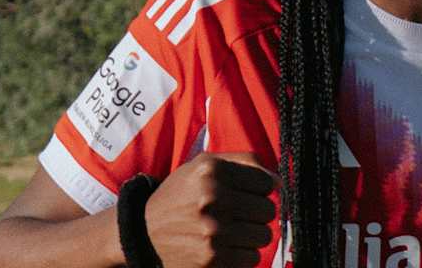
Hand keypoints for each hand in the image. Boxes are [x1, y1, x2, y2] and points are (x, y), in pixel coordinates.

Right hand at [144, 151, 278, 267]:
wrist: (143, 234)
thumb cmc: (180, 197)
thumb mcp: (203, 166)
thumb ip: (244, 162)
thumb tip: (278, 181)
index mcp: (212, 171)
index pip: (266, 183)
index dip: (258, 190)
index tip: (243, 195)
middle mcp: (213, 199)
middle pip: (269, 210)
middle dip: (255, 214)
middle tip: (234, 215)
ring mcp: (213, 232)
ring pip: (264, 236)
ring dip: (250, 236)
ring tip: (228, 232)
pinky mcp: (213, 260)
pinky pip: (252, 258)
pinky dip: (241, 255)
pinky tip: (222, 248)